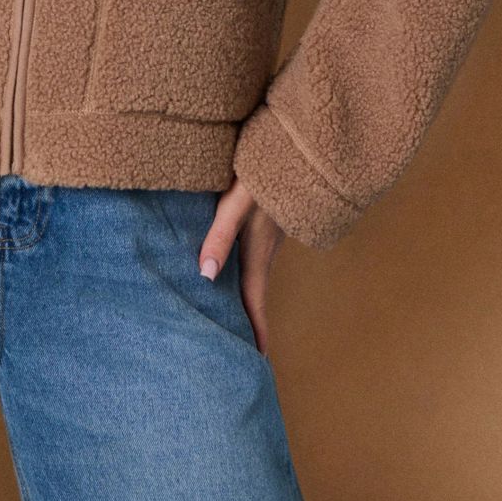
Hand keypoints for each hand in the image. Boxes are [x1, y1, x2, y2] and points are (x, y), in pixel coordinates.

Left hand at [198, 178, 284, 356]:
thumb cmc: (264, 169)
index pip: (254, 299)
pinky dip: (244, 268)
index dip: (255, 330)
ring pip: (255, 269)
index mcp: (259, 250)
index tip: (257, 361)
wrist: (297, 140)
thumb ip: (219, 235)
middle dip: (249, 317)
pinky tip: (232, 262)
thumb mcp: (238, 202)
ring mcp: (271, 231)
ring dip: (245, 292)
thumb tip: (204, 275)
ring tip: (232, 309)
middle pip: (254, 289)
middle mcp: (267, 245)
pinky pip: (255, 251)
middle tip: (242, 345)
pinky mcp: (269, 215)